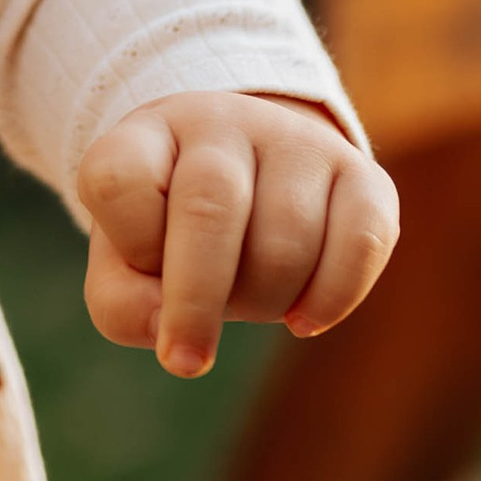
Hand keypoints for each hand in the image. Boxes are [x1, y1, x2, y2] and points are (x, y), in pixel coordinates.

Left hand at [76, 91, 398, 379]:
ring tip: (250, 303)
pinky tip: (303, 318)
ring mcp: (295, 140)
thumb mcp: (127, 268)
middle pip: (209, 207)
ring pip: (287, 238)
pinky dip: (331, 299)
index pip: (117, 179)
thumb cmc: (175, 240)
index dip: (129, 245)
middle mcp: (220, 122)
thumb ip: (124, 306)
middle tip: (188, 358)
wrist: (252, 188)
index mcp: (145, 135)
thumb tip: (173, 335)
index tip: (144, 270)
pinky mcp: (362, 173)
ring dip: (264, 301)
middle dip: (196, 300)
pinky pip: (362, 242)